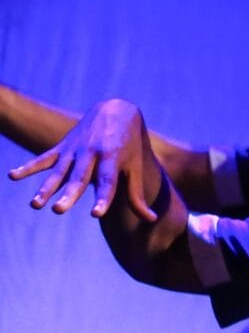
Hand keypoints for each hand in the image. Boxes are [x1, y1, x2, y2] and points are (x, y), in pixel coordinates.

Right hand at [9, 99, 158, 219]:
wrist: (116, 112)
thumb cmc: (129, 147)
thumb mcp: (135, 168)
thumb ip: (137, 196)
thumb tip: (152, 220)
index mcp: (113, 160)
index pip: (108, 182)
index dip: (103, 198)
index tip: (96, 214)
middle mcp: (92, 155)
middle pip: (79, 178)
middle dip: (68, 195)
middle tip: (58, 211)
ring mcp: (74, 151)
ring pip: (59, 172)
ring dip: (46, 188)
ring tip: (35, 205)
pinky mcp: (61, 148)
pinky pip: (43, 159)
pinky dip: (28, 167)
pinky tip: (12, 176)